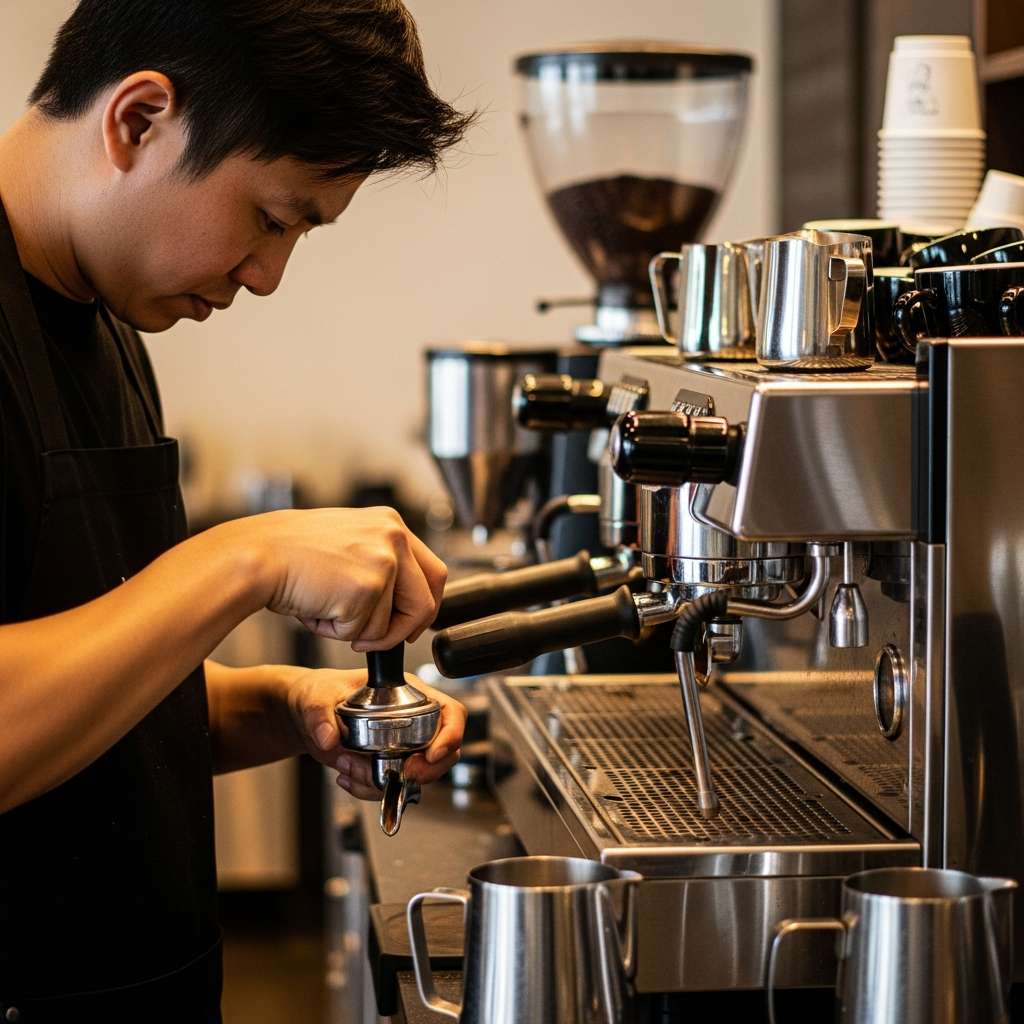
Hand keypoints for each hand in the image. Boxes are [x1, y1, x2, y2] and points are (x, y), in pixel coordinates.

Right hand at [234, 506, 446, 650]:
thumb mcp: (347, 543)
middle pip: (426, 600)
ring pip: (389, 624)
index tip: (411, 621)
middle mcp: (393, 537)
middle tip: (376, 639)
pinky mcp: (367, 588)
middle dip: (406, 629)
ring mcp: (383, 562)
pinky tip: (316, 608)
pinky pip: (364, 632)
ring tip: (324, 605)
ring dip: (357, 629)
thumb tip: (400, 601)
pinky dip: (337, 631)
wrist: (256, 555)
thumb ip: (379, 562)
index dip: (424, 604)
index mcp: (390, 523)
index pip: (433, 571)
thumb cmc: (289, 553)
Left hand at [286, 666, 466, 799]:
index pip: (450, 711)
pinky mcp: (389, 764)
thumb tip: (329, 738)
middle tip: (396, 776)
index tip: (432, 754)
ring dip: (383, 782)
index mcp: (409, 693)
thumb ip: (320, 715)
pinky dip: (369, 790)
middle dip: (423, 771)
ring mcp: (403, 745)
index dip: (451, 735)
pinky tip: (346, 776)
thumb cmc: (320, 692)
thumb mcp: (316, 697)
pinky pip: (393, 787)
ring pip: (417, 776)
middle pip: (444, 751)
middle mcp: (413, 720)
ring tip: (348, 766)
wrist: (306, 715)